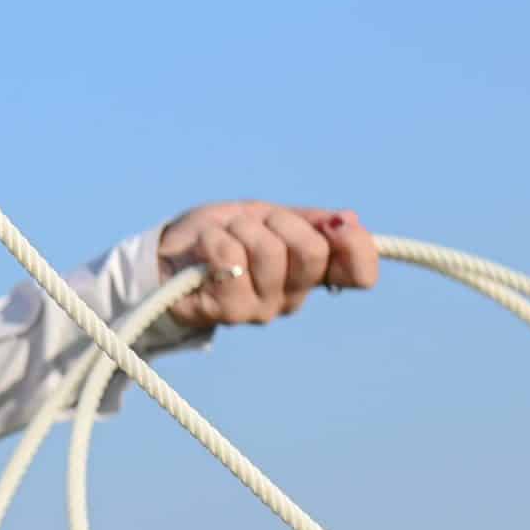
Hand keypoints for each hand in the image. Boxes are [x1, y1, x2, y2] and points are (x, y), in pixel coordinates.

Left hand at [155, 202, 380, 330]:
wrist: (169, 255)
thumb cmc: (222, 234)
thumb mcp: (267, 217)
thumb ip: (309, 221)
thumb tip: (351, 220)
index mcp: (310, 273)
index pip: (360, 273)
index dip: (357, 247)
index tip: (336, 225)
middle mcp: (292, 297)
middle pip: (311, 250)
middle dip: (278, 220)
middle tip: (253, 224)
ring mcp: (262, 309)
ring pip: (269, 250)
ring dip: (240, 227)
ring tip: (224, 235)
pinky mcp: (228, 312)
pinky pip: (230, 258)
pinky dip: (214, 236)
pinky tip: (205, 247)